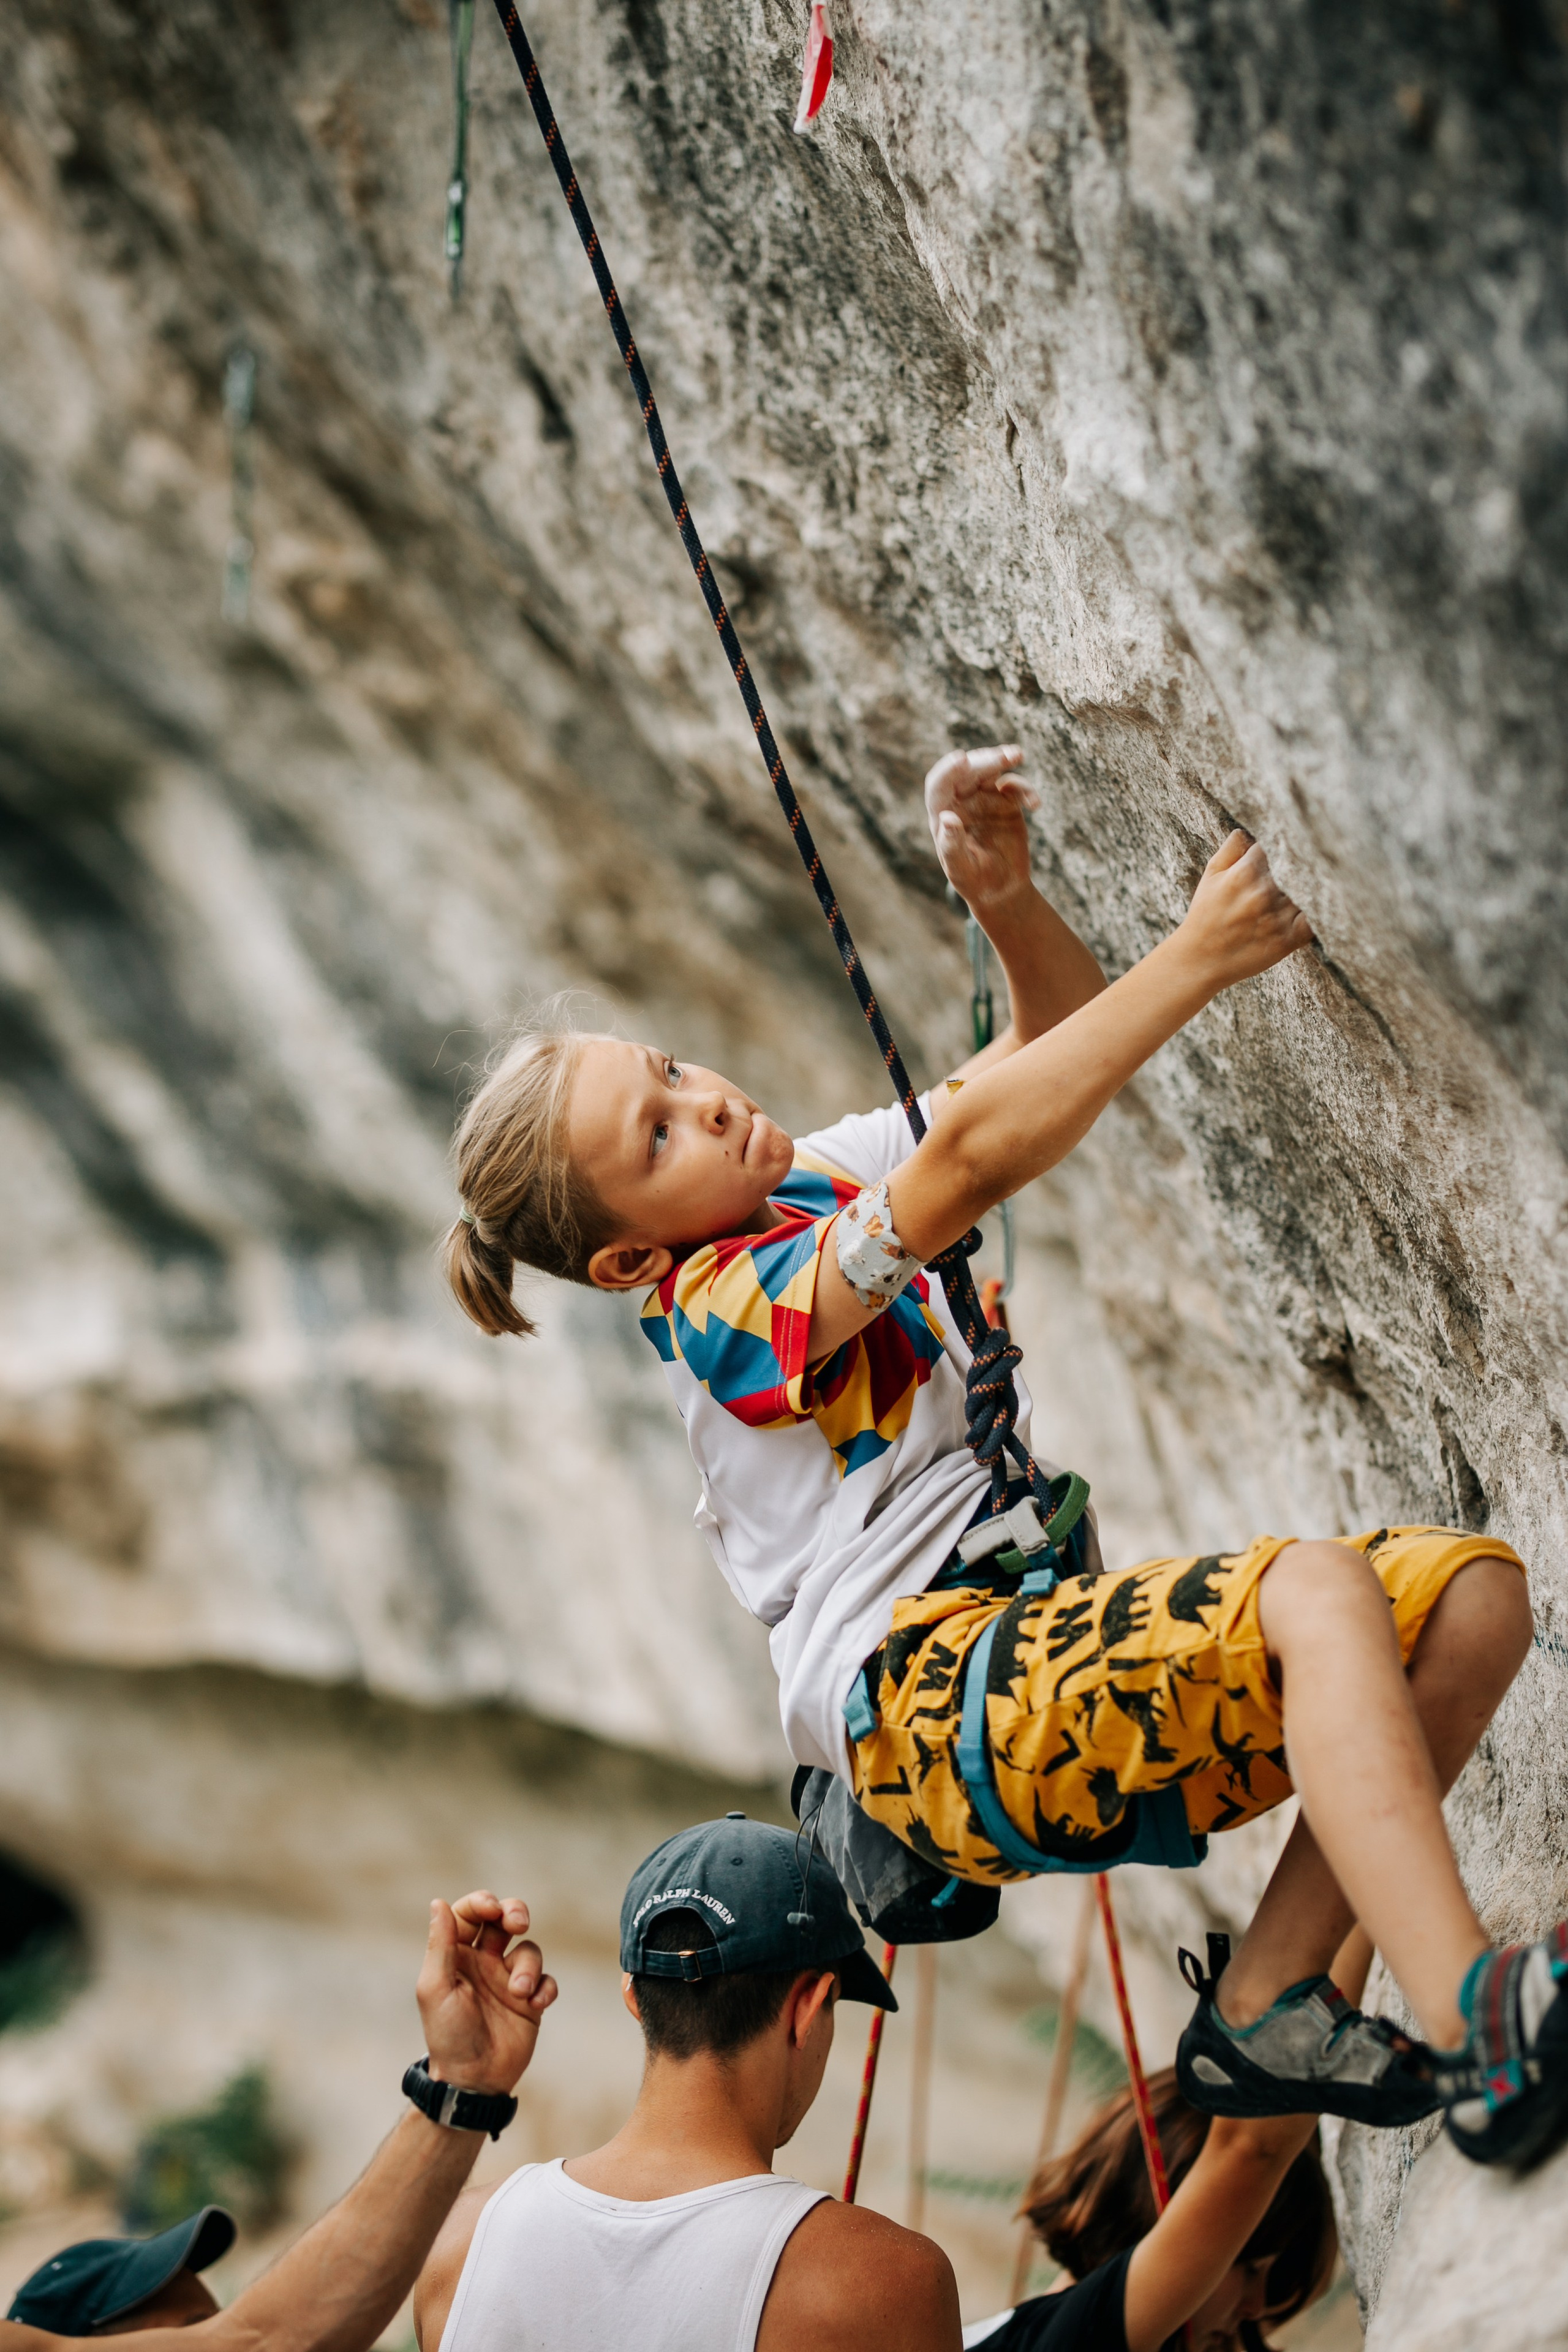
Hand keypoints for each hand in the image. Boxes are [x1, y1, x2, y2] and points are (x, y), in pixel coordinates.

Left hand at [417, 1890, 557, 2095]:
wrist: (473, 2082)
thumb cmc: (448, 2036)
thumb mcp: (435, 1989)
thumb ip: (440, 1946)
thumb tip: (438, 1902)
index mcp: (457, 1956)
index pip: (469, 1914)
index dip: (482, 1902)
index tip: (492, 1909)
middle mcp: (483, 1963)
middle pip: (505, 1919)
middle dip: (515, 1911)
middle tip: (518, 1923)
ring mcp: (508, 1981)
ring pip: (529, 1950)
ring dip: (528, 1966)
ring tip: (518, 1992)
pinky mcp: (530, 2001)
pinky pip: (547, 1981)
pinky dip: (545, 1988)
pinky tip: (534, 2004)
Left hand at [925, 745, 1038, 912]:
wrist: (1000, 890)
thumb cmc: (974, 881)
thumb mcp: (960, 869)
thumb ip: (951, 845)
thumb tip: (947, 818)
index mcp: (942, 814)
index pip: (940, 785)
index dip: (948, 770)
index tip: (962, 759)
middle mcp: (961, 801)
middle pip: (968, 771)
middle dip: (984, 760)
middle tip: (1005, 757)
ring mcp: (984, 799)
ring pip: (990, 770)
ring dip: (1003, 759)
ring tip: (1017, 756)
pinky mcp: (1006, 803)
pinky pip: (1015, 787)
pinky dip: (1025, 790)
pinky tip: (1034, 805)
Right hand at [1175, 830, 1312, 987]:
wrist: (1199, 959)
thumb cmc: (1205, 914)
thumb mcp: (1211, 875)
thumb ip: (1231, 849)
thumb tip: (1249, 830)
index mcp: (1245, 873)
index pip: (1276, 848)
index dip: (1279, 851)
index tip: (1282, 854)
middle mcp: (1263, 894)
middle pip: (1295, 869)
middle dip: (1295, 869)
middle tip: (1305, 865)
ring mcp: (1276, 918)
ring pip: (1306, 893)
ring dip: (1306, 890)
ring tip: (1309, 888)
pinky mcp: (1287, 940)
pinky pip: (1313, 922)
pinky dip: (1316, 915)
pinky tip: (1313, 910)